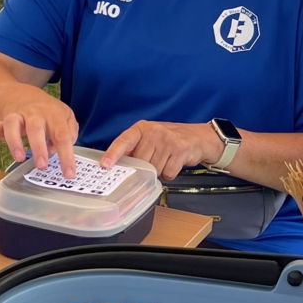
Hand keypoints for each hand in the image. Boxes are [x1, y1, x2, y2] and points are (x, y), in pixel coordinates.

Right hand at [0, 87, 78, 177]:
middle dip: (38, 147)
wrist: (25, 96)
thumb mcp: (67, 118)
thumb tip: (58, 149)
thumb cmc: (49, 113)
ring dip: (14, 142)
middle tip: (42, 166)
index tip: (68, 174)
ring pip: (11, 124)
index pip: (62, 135)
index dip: (66, 155)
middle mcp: (34, 113)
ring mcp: (17, 116)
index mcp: (53, 114)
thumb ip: (69, 133)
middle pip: (35, 127)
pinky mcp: (2, 121)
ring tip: (19, 159)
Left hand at [100, 120, 222, 178]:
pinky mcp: (180, 151)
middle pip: (140, 161)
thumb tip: (115, 165)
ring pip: (154, 169)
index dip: (113, 153)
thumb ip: (134, 148)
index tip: (105, 165)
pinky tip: (174, 163)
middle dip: (145, 167)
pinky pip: (168, 173)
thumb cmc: (168, 139)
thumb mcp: (149, 137)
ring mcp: (168, 141)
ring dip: (159, 171)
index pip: (124, 141)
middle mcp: (154, 132)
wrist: (197, 137)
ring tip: (166, 160)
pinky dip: (170, 174)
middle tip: (153, 161)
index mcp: (141, 128)